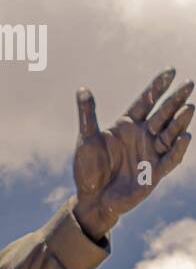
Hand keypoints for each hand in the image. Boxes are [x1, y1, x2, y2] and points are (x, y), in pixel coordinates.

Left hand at [73, 68, 193, 240]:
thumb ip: (88, 115)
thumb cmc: (88, 168)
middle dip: (175, 99)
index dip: (158, 87)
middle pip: (163, 114)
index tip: (170, 70)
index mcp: (126, 125)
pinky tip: (185, 136)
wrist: (92, 197)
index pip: (146, 101)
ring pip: (170, 133)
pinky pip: (170, 158)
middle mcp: (142, 136)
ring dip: (180, 121)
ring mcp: (150, 153)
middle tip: (189, 83)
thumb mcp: (86, 139)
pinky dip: (178, 148)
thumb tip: (82, 89)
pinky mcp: (155, 172)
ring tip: (189, 106)